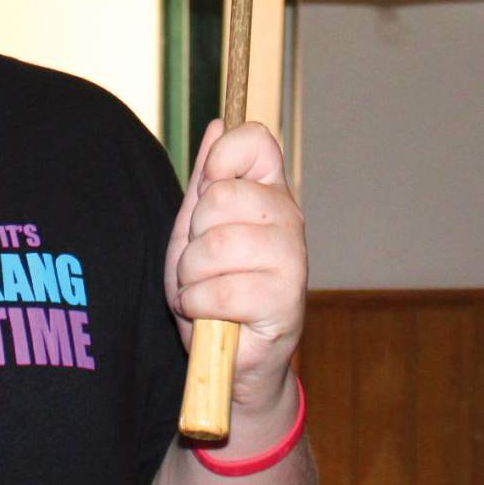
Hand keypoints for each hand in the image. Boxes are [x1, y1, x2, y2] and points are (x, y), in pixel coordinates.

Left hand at [164, 120, 306, 409]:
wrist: (228, 359)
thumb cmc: (212, 291)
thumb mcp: (196, 230)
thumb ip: (206, 181)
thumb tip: (218, 125)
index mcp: (269, 193)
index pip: (256, 142)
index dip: (221, 159)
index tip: (208, 189)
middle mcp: (289, 220)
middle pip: (222, 196)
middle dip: (192, 237)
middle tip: (201, 263)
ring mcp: (292, 260)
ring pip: (217, 246)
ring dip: (191, 277)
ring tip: (203, 291)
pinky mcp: (286, 303)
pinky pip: (222, 290)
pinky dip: (199, 305)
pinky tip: (210, 314)